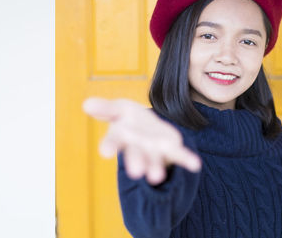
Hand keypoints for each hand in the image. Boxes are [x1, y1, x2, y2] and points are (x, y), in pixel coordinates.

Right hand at [82, 97, 200, 184]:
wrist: (149, 130)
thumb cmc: (130, 119)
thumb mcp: (118, 109)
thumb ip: (105, 108)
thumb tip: (86, 104)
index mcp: (122, 136)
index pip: (114, 140)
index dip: (109, 145)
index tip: (104, 152)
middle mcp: (137, 147)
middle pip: (136, 155)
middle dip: (136, 162)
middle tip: (136, 173)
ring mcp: (154, 151)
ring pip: (154, 160)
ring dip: (155, 168)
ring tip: (157, 177)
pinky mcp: (170, 150)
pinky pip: (179, 156)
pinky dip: (187, 160)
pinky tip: (195, 165)